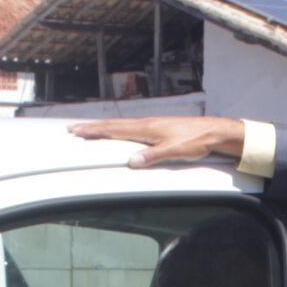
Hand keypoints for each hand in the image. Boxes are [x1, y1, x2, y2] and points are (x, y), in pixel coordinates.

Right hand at [69, 117, 244, 167]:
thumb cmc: (195, 140)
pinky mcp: (157, 128)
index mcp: (146, 129)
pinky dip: (118, 129)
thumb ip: (152, 157)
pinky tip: (118, 132)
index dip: (95, 131)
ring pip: (121, 125)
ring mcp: (151, 125)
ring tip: (90, 129)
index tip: (78, 131)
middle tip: (74, 128)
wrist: (212, 131)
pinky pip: (131, 128)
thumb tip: (131, 162)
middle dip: (92, 127)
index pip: (114, 130)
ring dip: (103, 127)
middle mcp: (146, 124)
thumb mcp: (174, 151)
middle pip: (113, 125)